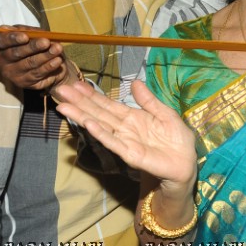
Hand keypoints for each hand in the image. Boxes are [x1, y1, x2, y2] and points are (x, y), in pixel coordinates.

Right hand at [0, 26, 77, 92]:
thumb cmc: (41, 46)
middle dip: (32, 47)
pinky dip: (49, 66)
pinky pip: (37, 73)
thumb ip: (28, 31)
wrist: (55, 64)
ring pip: (29, 63)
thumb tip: (10, 28)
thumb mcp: (36, 35)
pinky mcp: (23, 82)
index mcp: (1, 45)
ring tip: (57, 49)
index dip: (13, 38)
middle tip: (46, 42)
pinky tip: (57, 60)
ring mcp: (11, 73)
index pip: (2, 41)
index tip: (25, 37)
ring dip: (45, 56)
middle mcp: (2, 60)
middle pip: (15, 53)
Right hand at [55, 80, 196, 186]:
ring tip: (64, 106)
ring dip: (82, 115)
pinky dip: (100, 133)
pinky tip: (88, 124)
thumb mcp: (165, 114)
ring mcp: (125, 140)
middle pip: (98, 112)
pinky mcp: (130, 154)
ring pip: (100, 125)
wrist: (185, 163)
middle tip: (60, 91)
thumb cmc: (176, 139)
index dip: (92, 95)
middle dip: (79, 102)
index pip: (108, 104)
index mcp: (132, 117)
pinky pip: (113, 141)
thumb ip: (148, 100)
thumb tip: (134, 82)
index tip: (75, 85)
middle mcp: (124, 128)